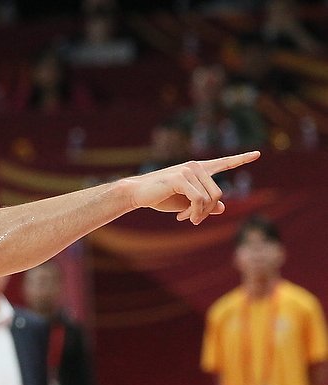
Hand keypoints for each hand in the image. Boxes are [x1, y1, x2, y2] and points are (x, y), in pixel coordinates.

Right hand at [129, 151, 259, 224]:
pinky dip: (193, 212)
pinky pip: (198, 200)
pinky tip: (181, 217)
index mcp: (198, 170)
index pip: (224, 163)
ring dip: (200, 215)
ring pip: (210, 199)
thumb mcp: (185, 203)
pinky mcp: (181, 178)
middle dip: (208, 211)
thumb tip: (222, 207)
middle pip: (218, 193)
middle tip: (194, 221)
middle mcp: (196, 167)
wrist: (137, 193)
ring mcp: (189, 171)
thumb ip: (204, 204)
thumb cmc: (160, 197)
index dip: (241, 159)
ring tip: (186, 219)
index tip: (257, 154)